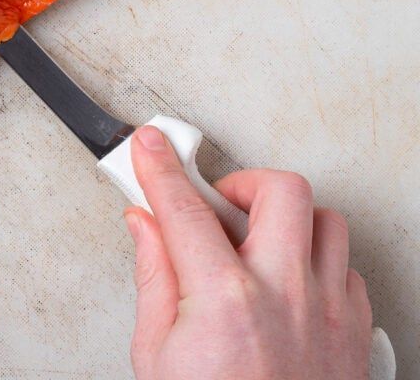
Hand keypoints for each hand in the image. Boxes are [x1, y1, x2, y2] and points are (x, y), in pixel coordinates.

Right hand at [125, 126, 372, 379]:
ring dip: (284, 218)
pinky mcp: (356, 335)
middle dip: (240, 181)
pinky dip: (314, 262)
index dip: (159, 167)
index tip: (148, 145)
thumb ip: (154, 277)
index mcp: (226, 300)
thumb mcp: (156, 355)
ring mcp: (330, 313)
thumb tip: (146, 228)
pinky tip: (284, 281)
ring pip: (324, 223)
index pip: (185, 208)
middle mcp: (287, 295)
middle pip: (280, 191)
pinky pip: (345, 269)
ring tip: (250, 239)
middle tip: (212, 201)